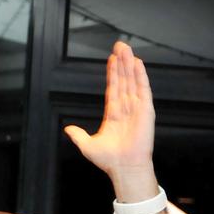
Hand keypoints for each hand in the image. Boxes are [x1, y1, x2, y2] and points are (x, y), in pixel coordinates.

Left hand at [64, 42, 158, 201]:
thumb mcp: (87, 145)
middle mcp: (126, 109)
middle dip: (121, 63)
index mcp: (113, 115)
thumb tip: (67, 129)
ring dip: (129, 64)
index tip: (111, 59)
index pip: (113, 88)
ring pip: (132, 81)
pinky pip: (143, 90)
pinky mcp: (146, 111)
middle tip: (119, 45)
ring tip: (126, 48)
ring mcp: (137, 109)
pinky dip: (141, 76)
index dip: (112, 73)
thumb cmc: (109, 160)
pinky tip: (138, 63)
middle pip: (123, 80)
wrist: (124, 168)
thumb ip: (78, 135)